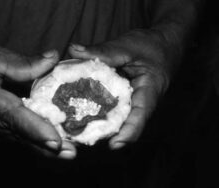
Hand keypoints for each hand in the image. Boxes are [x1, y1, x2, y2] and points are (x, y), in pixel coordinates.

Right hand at [0, 39, 75, 158]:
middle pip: (15, 132)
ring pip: (14, 137)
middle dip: (43, 145)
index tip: (54, 141)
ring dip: (39, 145)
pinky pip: (8, 134)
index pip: (10, 114)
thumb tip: (53, 59)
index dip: (33, 128)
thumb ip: (24, 62)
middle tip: (70, 154)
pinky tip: (46, 142)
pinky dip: (28, 138)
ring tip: (66, 151)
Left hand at [69, 30, 171, 148]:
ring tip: (80, 129)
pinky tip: (82, 108)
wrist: (164, 43)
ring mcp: (132, 100)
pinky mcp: (124, 97)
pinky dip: (99, 108)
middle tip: (86, 138)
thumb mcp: (129, 46)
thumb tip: (73, 50)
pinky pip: (112, 106)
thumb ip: (103, 50)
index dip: (129, 132)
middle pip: (126, 122)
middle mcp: (141, 101)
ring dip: (102, 123)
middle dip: (108, 133)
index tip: (114, 145)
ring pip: (118, 116)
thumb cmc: (152, 45)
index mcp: (150, 91)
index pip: (140, 115)